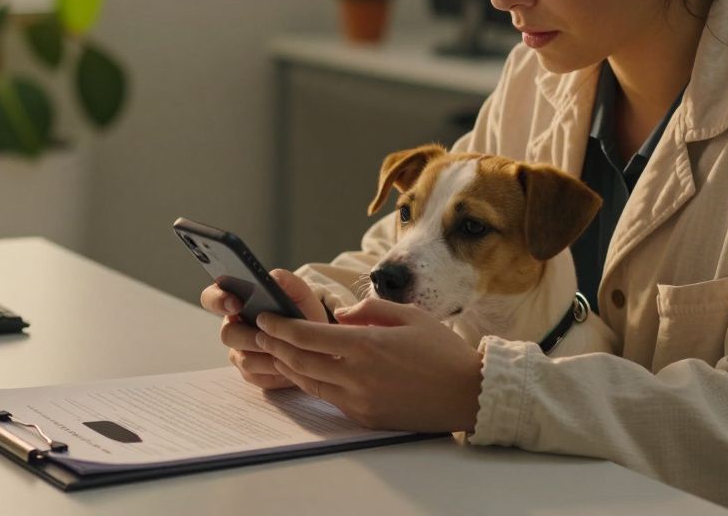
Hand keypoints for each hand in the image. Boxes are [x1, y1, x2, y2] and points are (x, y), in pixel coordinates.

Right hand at [199, 269, 328, 389]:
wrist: (315, 340)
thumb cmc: (301, 312)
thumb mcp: (300, 293)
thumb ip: (287, 281)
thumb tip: (273, 277)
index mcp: (236, 301)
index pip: (211, 297)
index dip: (218, 300)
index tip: (236, 303)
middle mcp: (233, 327)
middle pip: (227, 334)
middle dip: (250, 336)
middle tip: (270, 335)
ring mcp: (239, 351)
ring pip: (243, 359)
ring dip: (267, 355)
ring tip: (289, 350)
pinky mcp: (250, 373)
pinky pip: (256, 376)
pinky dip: (275, 372)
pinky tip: (290, 365)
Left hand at [254, 298, 483, 432]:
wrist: (468, 394)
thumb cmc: (443, 351)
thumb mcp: (410, 316)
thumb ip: (371, 310)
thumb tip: (342, 316)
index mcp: (367, 345)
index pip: (308, 335)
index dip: (281, 327)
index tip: (265, 317)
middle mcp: (357, 375)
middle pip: (300, 360)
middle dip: (274, 345)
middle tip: (259, 332)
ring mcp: (359, 400)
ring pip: (308, 382)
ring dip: (287, 365)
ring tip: (274, 351)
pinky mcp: (365, 417)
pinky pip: (328, 398)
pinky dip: (311, 382)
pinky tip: (305, 371)